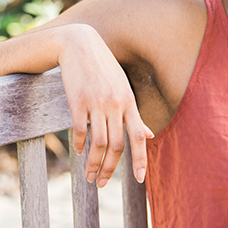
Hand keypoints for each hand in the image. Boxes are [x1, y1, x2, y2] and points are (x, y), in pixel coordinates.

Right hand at [56, 24, 153, 186]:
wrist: (79, 44)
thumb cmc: (104, 69)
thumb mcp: (123, 89)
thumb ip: (135, 114)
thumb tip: (150, 135)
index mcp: (130, 102)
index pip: (139, 137)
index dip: (140, 159)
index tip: (139, 179)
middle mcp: (116, 104)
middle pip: (118, 145)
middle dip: (110, 168)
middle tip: (102, 183)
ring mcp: (97, 102)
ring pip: (98, 142)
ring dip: (93, 163)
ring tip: (89, 176)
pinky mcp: (78, 100)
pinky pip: (81, 129)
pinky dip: (80, 145)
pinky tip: (78, 153)